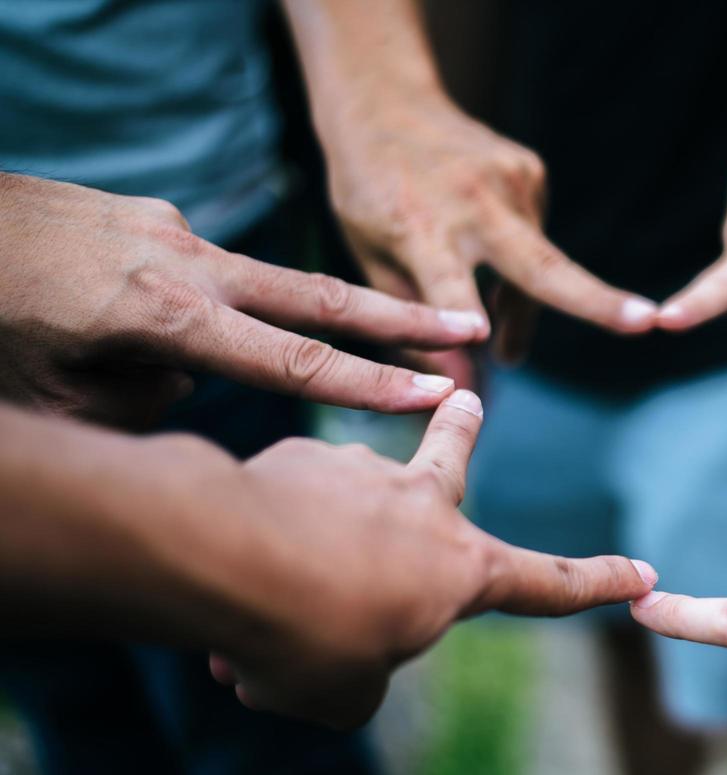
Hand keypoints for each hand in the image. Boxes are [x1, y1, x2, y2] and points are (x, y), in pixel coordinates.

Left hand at [0, 174, 485, 428]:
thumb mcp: (54, 400)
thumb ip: (144, 406)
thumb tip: (191, 381)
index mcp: (165, 316)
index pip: (292, 360)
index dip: (368, 384)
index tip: (434, 394)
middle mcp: (184, 263)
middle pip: (319, 296)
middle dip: (401, 315)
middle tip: (472, 325)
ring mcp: (171, 230)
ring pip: (252, 288)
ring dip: (268, 323)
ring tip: (169, 341)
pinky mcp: (151, 217)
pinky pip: (194, 275)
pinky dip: (189, 308)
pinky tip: (116, 320)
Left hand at [208, 390, 657, 728]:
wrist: (224, 558)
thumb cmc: (306, 636)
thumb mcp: (344, 695)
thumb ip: (357, 679)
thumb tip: (329, 655)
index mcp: (462, 570)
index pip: (551, 585)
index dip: (601, 585)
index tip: (645, 574)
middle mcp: (421, 506)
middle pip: (452, 457)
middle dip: (463, 428)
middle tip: (465, 399)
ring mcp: (357, 472)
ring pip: (342, 506)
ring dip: (316, 539)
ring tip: (268, 591)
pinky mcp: (292, 457)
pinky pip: (281, 511)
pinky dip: (263, 544)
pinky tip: (223, 578)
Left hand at [319, 95, 657, 361]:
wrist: (385, 101)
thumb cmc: (368, 194)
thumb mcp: (369, 259)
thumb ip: (412, 323)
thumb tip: (461, 388)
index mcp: (417, 229)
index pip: (448, 285)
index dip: (466, 317)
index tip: (487, 343)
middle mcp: (472, 204)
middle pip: (540, 266)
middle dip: (595, 300)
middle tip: (646, 322)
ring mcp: (510, 183)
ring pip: (539, 270)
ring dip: (523, 309)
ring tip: (504, 342)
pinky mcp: (532, 173)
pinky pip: (534, 240)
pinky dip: (518, 266)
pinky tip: (489, 256)